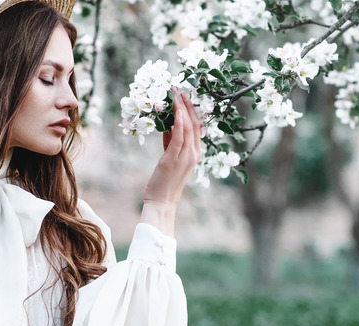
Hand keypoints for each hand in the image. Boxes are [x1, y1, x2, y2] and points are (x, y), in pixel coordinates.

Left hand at [139, 91, 201, 236]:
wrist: (162, 202)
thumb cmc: (164, 183)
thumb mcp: (169, 160)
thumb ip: (171, 144)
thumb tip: (168, 127)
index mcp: (195, 153)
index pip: (197, 127)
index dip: (191, 110)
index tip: (183, 97)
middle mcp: (194, 153)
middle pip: (195, 123)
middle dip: (187, 104)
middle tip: (179, 89)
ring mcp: (185, 156)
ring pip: (187, 126)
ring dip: (181, 108)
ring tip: (175, 94)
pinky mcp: (173, 158)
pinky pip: (179, 136)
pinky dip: (178, 121)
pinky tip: (175, 110)